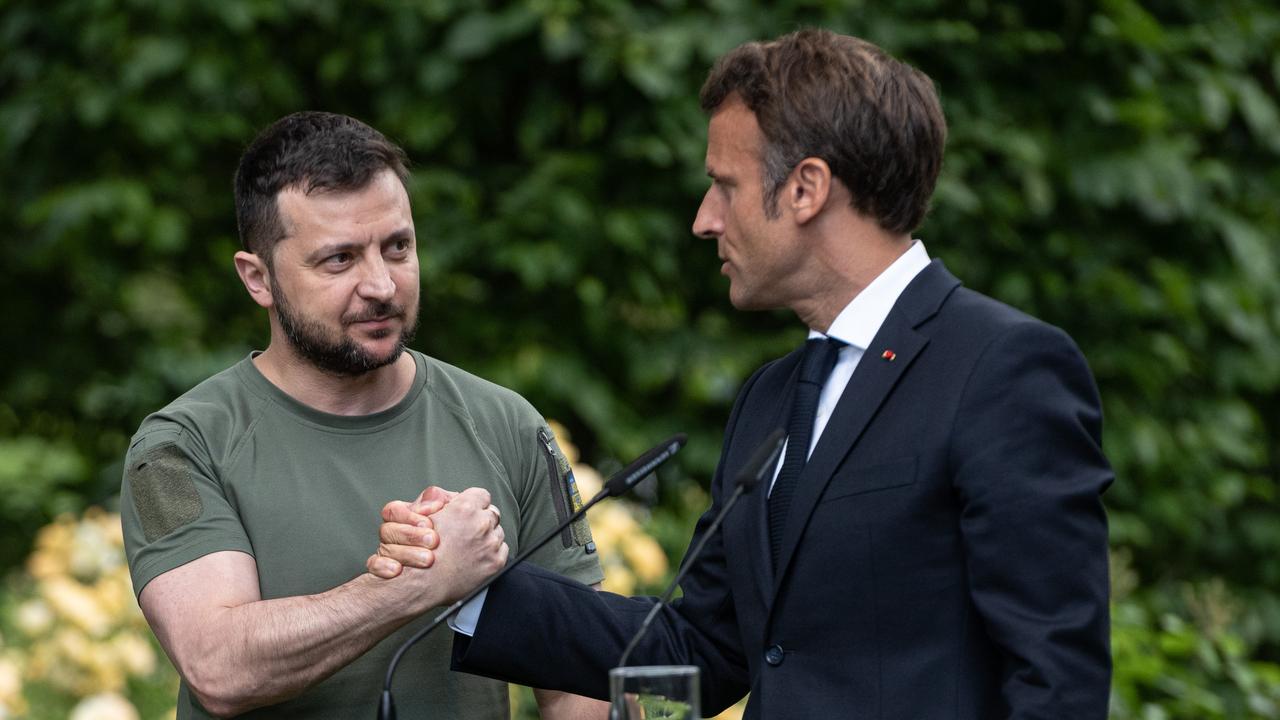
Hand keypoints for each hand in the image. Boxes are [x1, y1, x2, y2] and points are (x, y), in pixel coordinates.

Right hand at [368, 487, 452, 577]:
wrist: (456, 564)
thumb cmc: (453, 535)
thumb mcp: (452, 512)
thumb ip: (441, 500)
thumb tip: (434, 500)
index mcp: (404, 517)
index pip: (394, 510)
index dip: (409, 515)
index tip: (429, 523)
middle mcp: (393, 533)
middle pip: (388, 529)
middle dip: (411, 535)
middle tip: (433, 541)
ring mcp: (387, 551)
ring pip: (384, 548)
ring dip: (406, 553)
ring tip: (428, 558)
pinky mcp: (382, 570)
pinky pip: (373, 566)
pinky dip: (382, 566)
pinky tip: (397, 570)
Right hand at [415, 487, 507, 603]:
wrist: (422, 583)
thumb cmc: (419, 550)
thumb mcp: (426, 515)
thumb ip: (444, 501)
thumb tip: (456, 496)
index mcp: (465, 508)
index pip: (482, 495)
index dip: (475, 503)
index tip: (470, 511)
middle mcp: (481, 523)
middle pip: (492, 513)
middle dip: (481, 519)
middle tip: (467, 532)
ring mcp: (491, 543)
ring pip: (497, 532)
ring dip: (487, 536)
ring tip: (469, 547)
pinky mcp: (496, 561)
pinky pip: (502, 549)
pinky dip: (492, 552)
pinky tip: (475, 557)